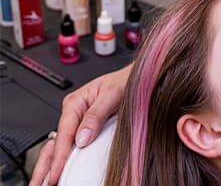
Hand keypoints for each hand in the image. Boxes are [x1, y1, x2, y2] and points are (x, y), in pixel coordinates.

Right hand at [29, 64, 130, 185]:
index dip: (60, 156)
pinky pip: (72, 149)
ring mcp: (79, 124)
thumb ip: (97, 114)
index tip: (57, 172)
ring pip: (59, 148)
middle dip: (46, 165)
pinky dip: (64, 162)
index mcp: (75, 102)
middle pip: (55, 144)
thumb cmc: (125, 82)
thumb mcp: (112, 93)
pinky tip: (61, 173)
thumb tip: (82, 137)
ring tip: (46, 182)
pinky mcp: (86, 132)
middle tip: (45, 183)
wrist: (139, 81)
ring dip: (51, 166)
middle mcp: (74, 114)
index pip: (64, 133)